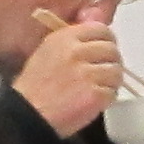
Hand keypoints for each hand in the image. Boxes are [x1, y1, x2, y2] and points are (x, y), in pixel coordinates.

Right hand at [14, 11, 124, 138]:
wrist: (28, 115)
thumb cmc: (35, 86)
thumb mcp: (48, 51)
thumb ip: (73, 41)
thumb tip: (99, 33)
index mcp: (65, 38)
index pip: (101, 29)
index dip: (107, 41)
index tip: (103, 52)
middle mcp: (77, 52)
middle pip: (112, 50)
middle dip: (111, 62)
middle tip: (104, 74)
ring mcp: (87, 74)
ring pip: (116, 72)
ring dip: (111, 82)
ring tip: (98, 89)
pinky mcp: (95, 95)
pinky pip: (112, 92)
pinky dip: (107, 98)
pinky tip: (94, 102)